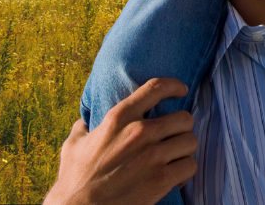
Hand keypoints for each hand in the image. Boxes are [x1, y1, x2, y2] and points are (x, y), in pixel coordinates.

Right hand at [42, 78, 197, 204]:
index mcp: (119, 117)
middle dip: (181, 128)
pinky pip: (190, 166)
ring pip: (191, 141)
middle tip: (174, 136)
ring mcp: (153, 156)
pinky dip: (184, 172)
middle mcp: (140, 132)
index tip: (181, 90)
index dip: (174, 86)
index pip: (157, 88)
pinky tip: (174, 176)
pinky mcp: (161, 179)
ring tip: (175, 157)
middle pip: (184, 118)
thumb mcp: (74, 145)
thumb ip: (83, 128)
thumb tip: (85, 122)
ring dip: (184, 150)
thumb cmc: (75, 178)